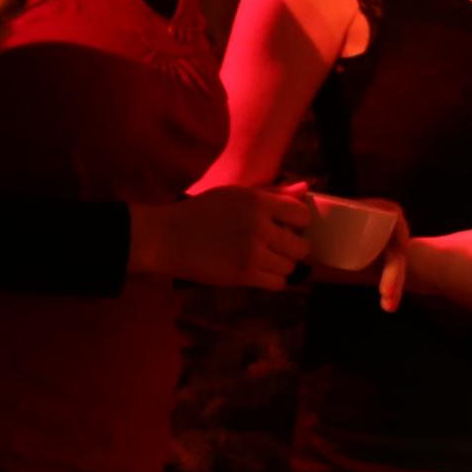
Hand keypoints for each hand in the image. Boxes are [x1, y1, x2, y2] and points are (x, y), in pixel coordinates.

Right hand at [131, 183, 316, 287]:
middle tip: (276, 245)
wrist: (166, 237)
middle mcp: (259, 226)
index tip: (286, 226)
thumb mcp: (235, 194)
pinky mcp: (243, 275)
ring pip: (290, 266)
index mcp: (257, 201)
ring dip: (281, 264)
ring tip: (263, 257)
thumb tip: (306, 189)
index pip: (302, 215)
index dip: (297, 222)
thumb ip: (273, 193)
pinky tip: (258, 270)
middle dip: (292, 247)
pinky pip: (277, 282)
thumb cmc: (201, 212)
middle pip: (301, 246)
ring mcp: (252, 252)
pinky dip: (272, 279)